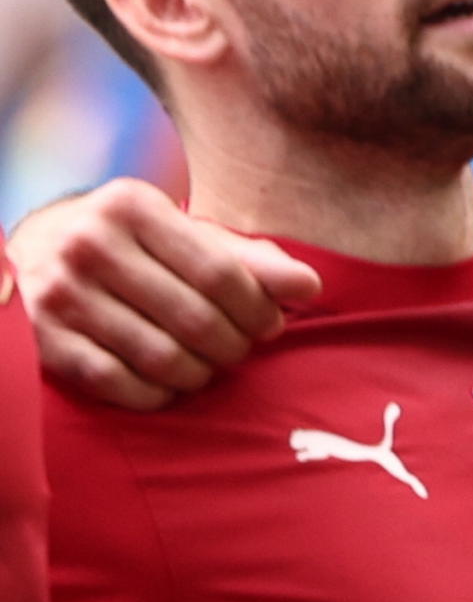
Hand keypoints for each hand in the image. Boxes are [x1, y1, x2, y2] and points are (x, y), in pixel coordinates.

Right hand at [15, 181, 316, 408]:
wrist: (36, 247)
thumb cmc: (130, 242)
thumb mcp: (184, 233)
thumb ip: (247, 258)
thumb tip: (309, 288)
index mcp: (133, 207)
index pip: (218, 271)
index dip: (257, 308)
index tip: (272, 326)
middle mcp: (90, 245)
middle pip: (192, 317)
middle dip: (232, 345)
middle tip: (242, 351)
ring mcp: (59, 294)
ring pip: (156, 354)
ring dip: (198, 373)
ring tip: (210, 368)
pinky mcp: (41, 339)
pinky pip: (113, 381)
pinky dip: (153, 394)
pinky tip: (170, 388)